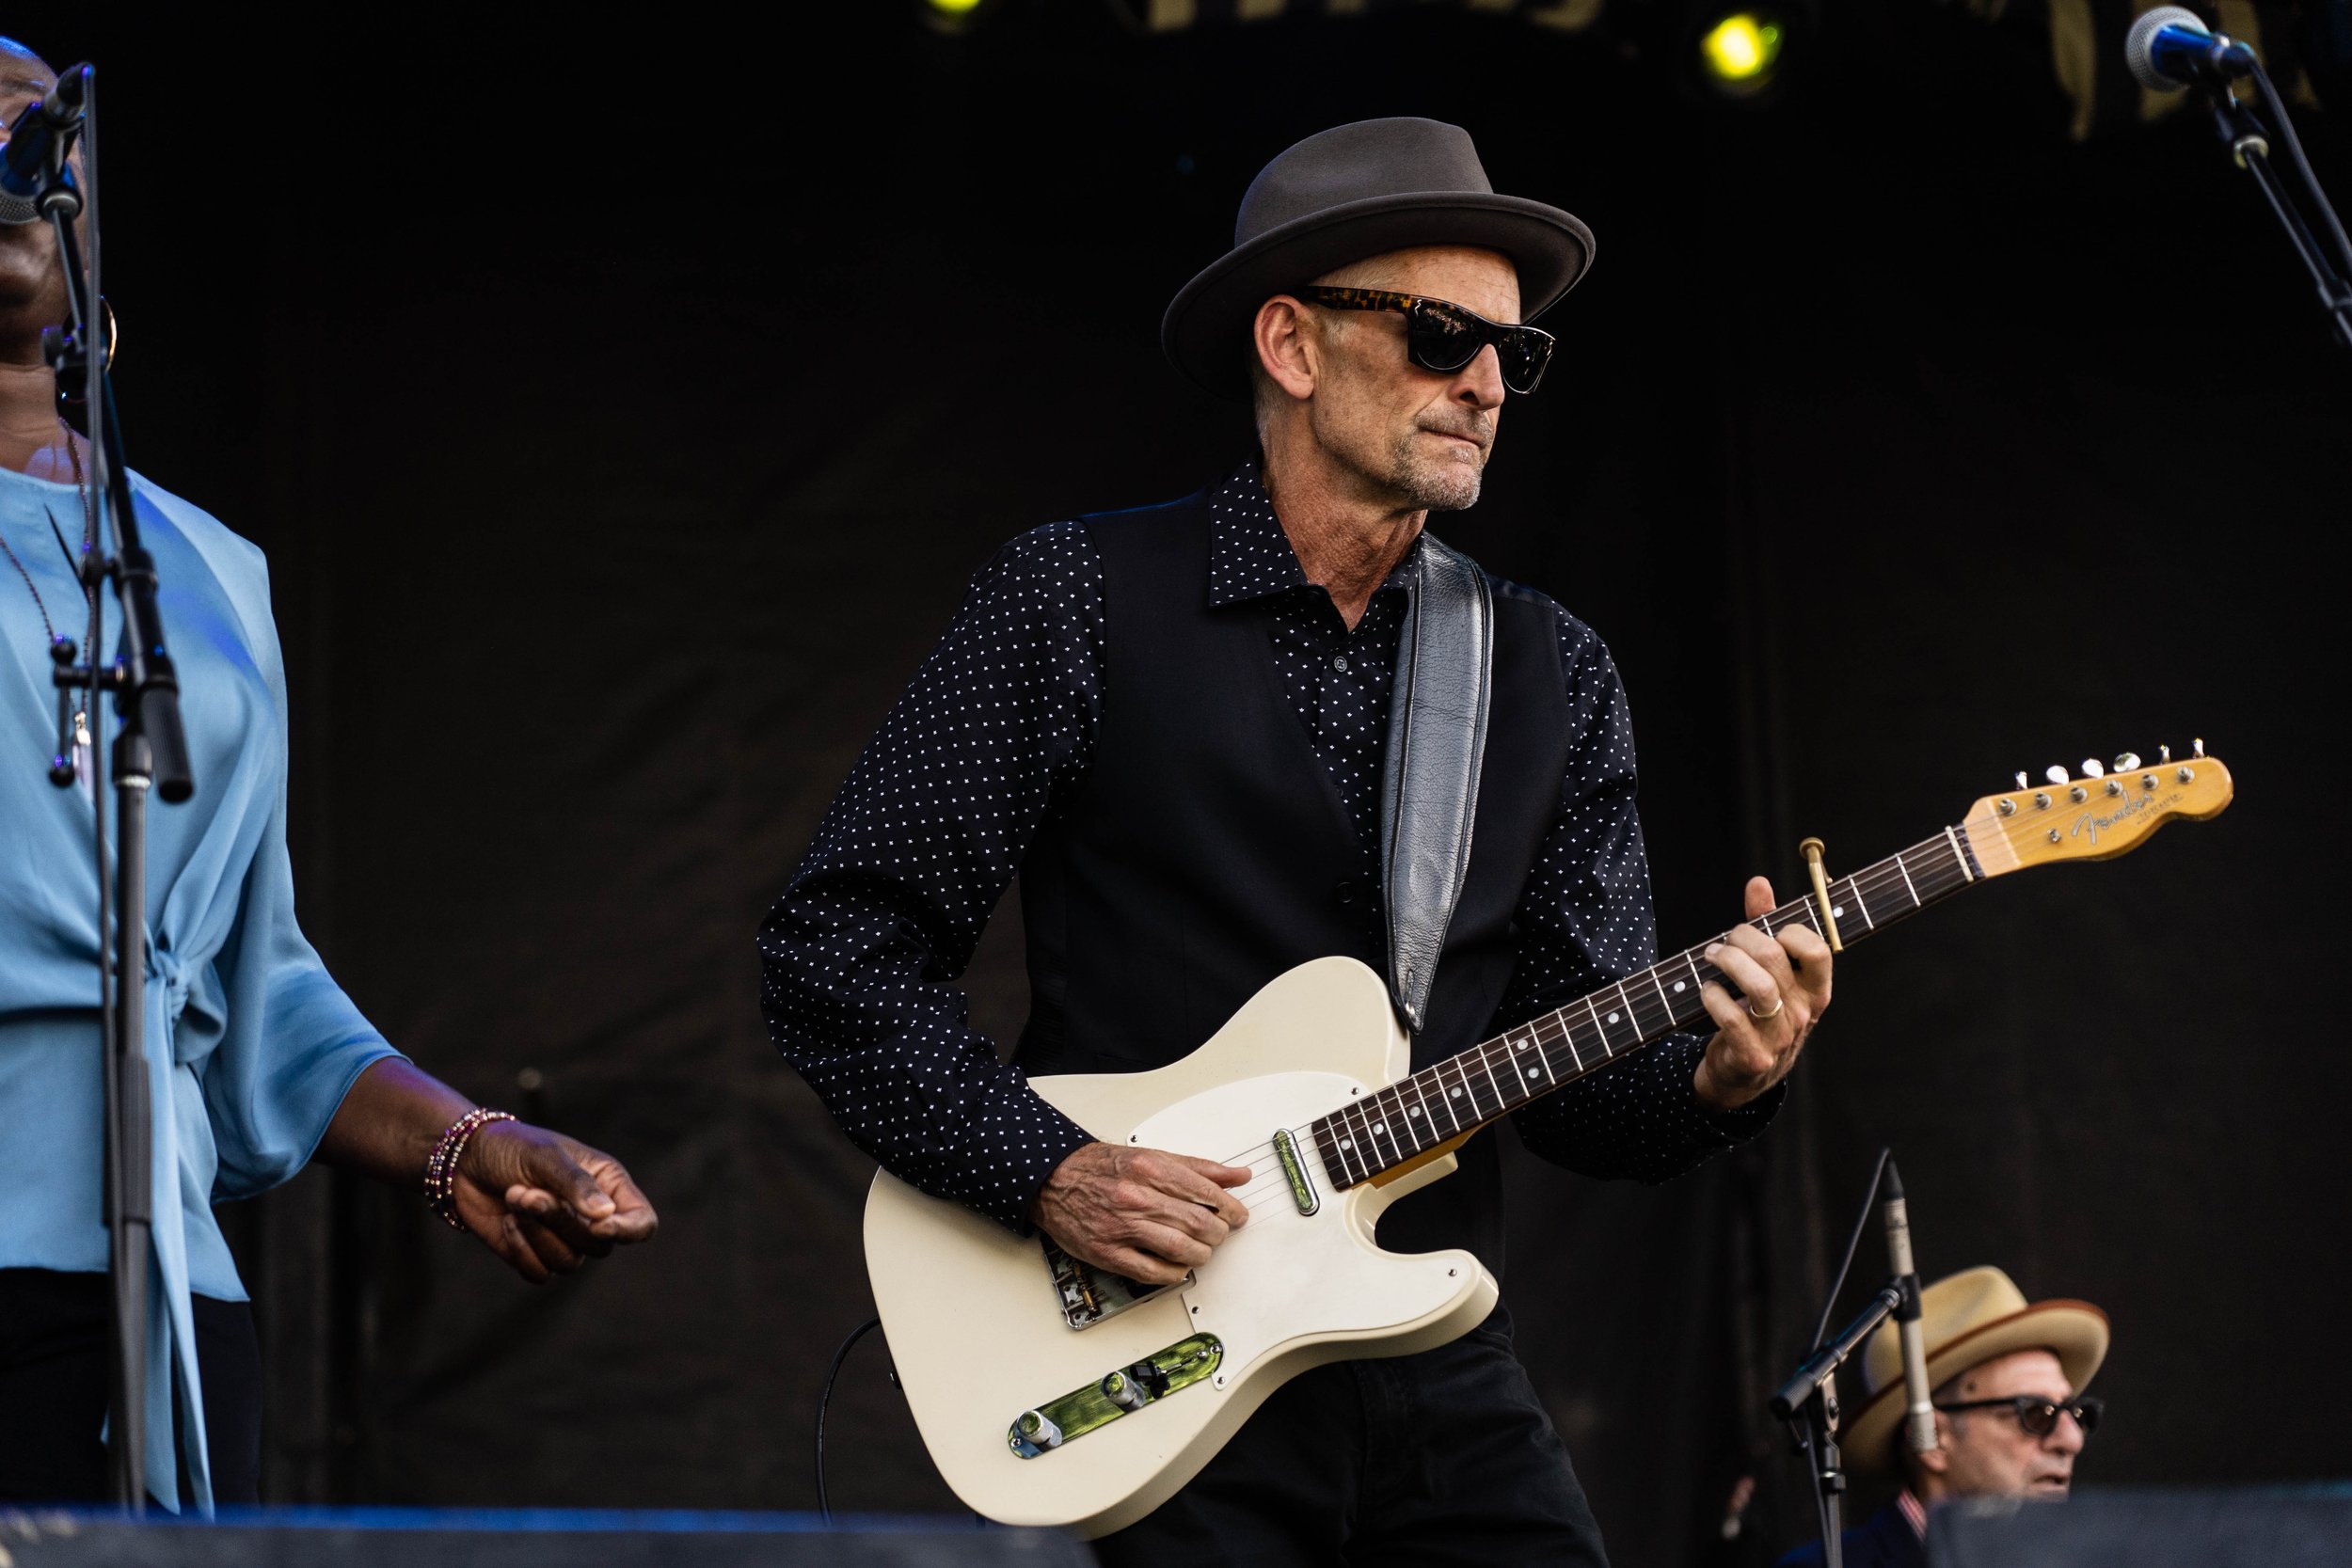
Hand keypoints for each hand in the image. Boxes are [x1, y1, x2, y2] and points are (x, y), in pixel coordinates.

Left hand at [453, 1121, 658, 1283]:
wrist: (464, 1161)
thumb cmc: (512, 1147)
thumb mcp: (545, 1156)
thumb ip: (576, 1184)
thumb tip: (605, 1216)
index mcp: (608, 1185)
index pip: (641, 1222)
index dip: (628, 1231)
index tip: (599, 1226)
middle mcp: (592, 1216)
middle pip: (599, 1246)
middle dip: (559, 1222)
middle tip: (526, 1193)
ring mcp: (564, 1238)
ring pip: (569, 1263)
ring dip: (536, 1234)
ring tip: (513, 1199)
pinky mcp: (535, 1254)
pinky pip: (540, 1273)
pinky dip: (521, 1251)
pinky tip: (506, 1223)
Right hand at [1030, 1141, 1251, 1285]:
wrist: (1054, 1179)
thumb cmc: (1103, 1168)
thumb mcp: (1153, 1156)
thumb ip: (1198, 1168)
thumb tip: (1238, 1176)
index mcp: (1151, 1169)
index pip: (1206, 1194)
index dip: (1230, 1209)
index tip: (1237, 1216)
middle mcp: (1137, 1196)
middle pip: (1197, 1223)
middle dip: (1218, 1233)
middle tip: (1219, 1234)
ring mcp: (1121, 1227)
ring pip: (1180, 1249)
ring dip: (1200, 1254)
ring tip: (1201, 1251)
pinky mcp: (1108, 1252)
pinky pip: (1152, 1272)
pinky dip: (1173, 1273)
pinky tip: (1177, 1267)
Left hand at [1694, 876, 1833, 1111]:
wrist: (1745, 1074)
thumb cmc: (1759, 1011)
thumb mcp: (1771, 971)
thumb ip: (1766, 925)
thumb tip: (1758, 883)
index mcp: (1816, 989)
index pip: (1817, 948)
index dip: (1788, 930)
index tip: (1767, 931)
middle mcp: (1803, 1013)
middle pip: (1774, 958)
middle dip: (1740, 938)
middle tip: (1724, 941)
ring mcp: (1780, 1037)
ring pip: (1758, 986)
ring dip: (1726, 962)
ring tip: (1711, 957)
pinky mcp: (1754, 1056)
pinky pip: (1732, 1017)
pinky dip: (1712, 996)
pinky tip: (1707, 991)